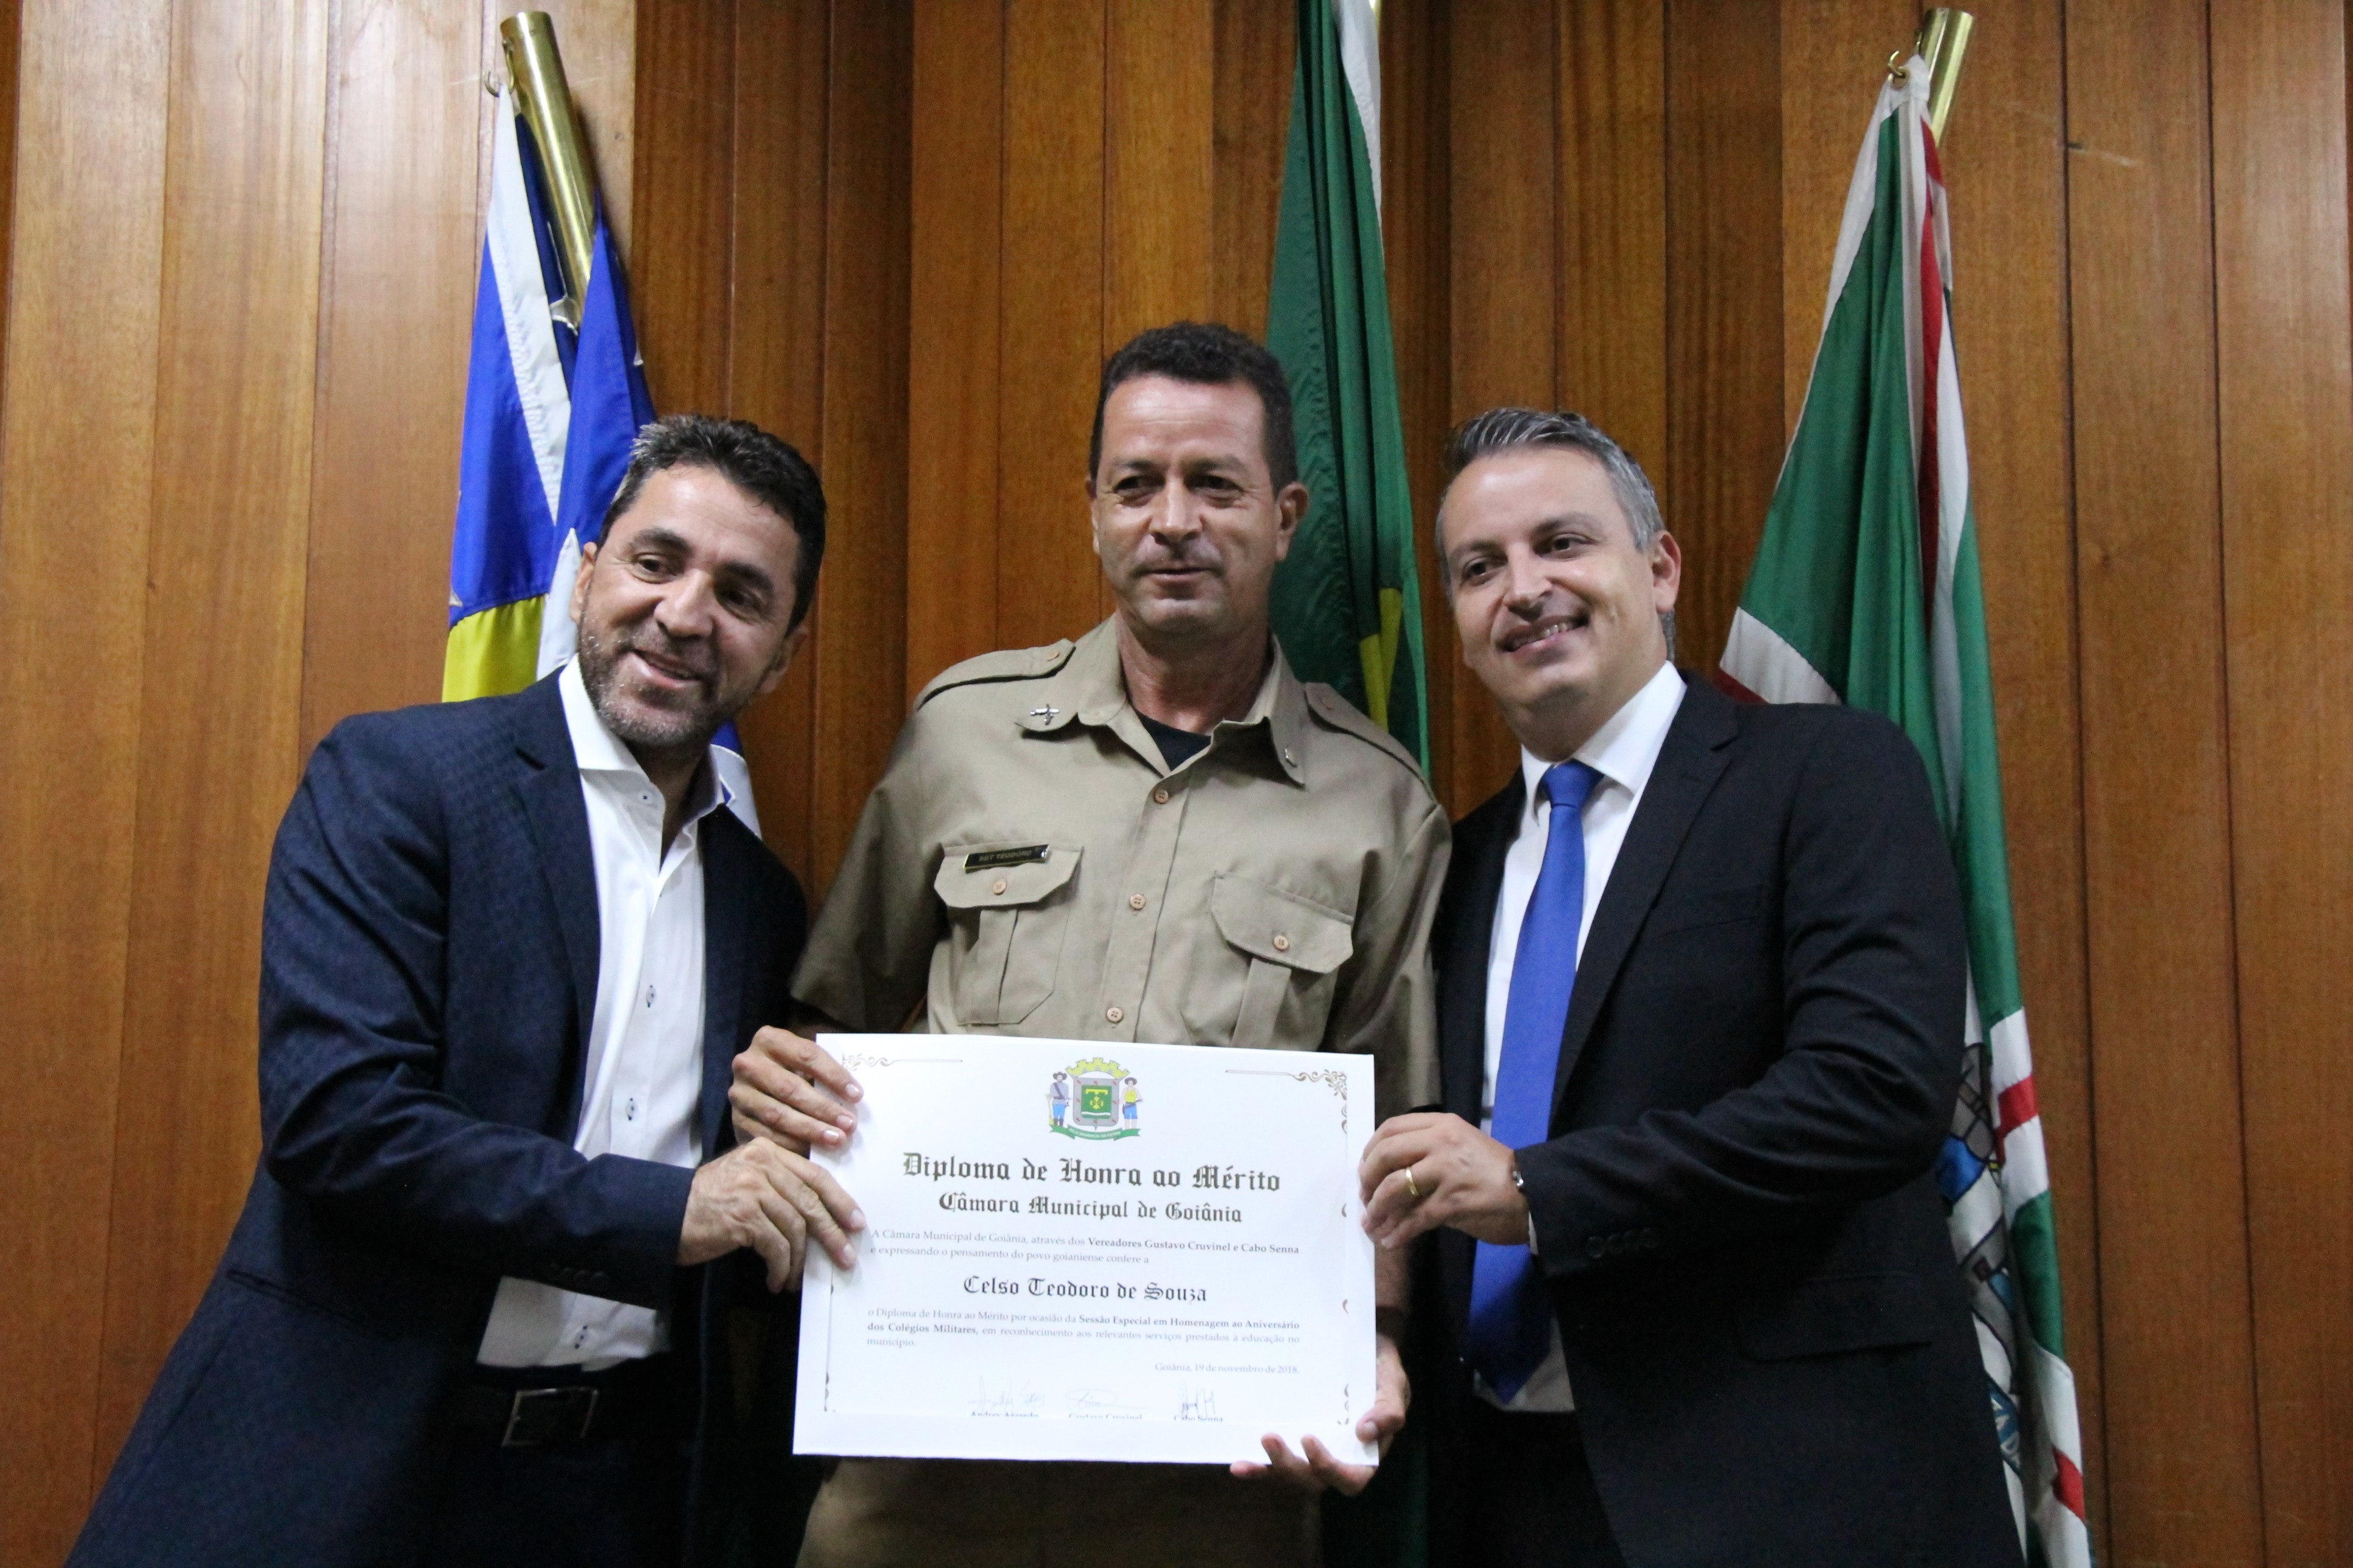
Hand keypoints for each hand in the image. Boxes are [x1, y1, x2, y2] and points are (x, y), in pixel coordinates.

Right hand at [678, 1138, 864, 1291]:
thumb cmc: (709, 1203)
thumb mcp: (746, 1180)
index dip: (840, 1200)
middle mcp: (762, 1164)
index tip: (856, 1222)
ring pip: (795, 1226)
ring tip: (795, 1278)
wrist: (663, 1215)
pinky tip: (776, 1280)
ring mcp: (752, 1188)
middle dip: (832, 1233)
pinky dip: (780, 1267)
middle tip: (846, 1256)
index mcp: (767, 1151)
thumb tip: (822, 1214)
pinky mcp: (742, 1216)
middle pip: (810, 1201)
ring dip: (800, 1259)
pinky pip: (776, 1246)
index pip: (815, 1175)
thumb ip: (779, 1184)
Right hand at [730, 1026, 862, 1152]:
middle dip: (823, 1108)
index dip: (834, 1075)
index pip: (806, 1055)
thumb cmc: (790, 1071)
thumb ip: (822, 1071)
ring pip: (778, 1115)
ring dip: (810, 1130)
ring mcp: (739, 1093)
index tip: (857, 1095)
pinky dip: (792, 1145)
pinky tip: (812, 1152)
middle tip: (849, 1124)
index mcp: (769, 1040)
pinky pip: (766, 1135)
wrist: (753, 1088)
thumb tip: (854, 1096)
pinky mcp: (736, 1120)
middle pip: (790, 1088)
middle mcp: (748, 1064)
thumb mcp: (802, 1062)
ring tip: (836, 1139)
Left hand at [1231, 1331, 1405, 1493]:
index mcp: (1364, 1454)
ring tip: (1257, 1442)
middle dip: (1290, 1466)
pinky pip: (1273, 1460)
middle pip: (1313, 1481)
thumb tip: (1365, 1433)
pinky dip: (1257, 1466)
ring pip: (1291, 1473)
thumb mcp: (1393, 1383)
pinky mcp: (1292, 1439)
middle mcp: (1336, 1457)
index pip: (1350, 1479)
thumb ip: (1388, 1409)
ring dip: (1270, 1466)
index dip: (1328, 1468)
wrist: (1359, 1345)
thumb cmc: (1380, 1369)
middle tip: (1270, 1437)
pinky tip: (1238, 1463)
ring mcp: (1311, 1451)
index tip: (1310, 1439)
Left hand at [1359, 1111, 1528, 1250]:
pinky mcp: (1453, 1201)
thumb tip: (1387, 1174)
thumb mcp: (1460, 1147)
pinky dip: (1398, 1232)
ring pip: (1395, 1187)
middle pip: (1386, 1155)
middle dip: (1368, 1180)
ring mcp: (1446, 1171)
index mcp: (1442, 1125)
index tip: (1365, 1170)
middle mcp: (1441, 1141)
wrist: (1531, 1194)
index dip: (1371, 1150)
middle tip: (1365, 1198)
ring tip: (1372, 1225)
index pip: (1391, 1128)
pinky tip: (1390, 1241)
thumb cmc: (1494, 1172)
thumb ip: (1427, 1152)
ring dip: (1377, 1209)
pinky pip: (1414, 1218)